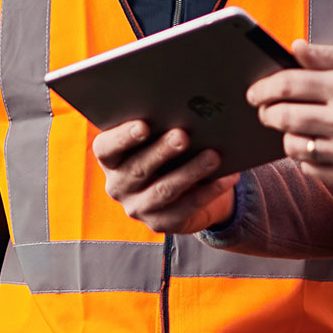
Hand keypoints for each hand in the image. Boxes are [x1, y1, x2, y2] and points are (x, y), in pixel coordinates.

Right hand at [93, 121, 239, 233]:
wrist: (180, 190)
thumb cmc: (166, 150)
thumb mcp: (156, 137)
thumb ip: (159, 126)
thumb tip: (185, 109)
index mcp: (110, 158)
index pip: (106, 148)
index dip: (122, 138)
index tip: (143, 125)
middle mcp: (117, 185)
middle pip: (138, 168)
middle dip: (162, 151)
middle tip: (183, 136)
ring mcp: (137, 207)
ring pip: (164, 190)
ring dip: (190, 171)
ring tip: (213, 156)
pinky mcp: (159, 223)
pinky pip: (186, 208)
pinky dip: (208, 191)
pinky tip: (226, 177)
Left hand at [248, 40, 332, 184]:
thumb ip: (327, 55)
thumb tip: (294, 47)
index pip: (289, 85)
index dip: (263, 88)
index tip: (253, 93)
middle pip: (284, 118)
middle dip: (267, 113)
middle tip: (266, 110)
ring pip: (294, 147)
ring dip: (285, 137)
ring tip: (292, 128)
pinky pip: (311, 170)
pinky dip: (304, 160)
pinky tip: (312, 147)